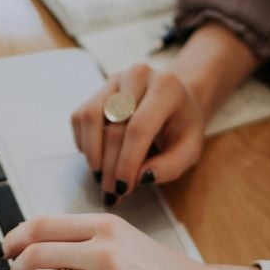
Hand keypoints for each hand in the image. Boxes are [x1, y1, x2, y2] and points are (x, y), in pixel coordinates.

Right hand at [71, 63, 204, 204]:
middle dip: (110, 166)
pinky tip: (98, 157)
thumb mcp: (189, 150)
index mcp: (166, 88)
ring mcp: (114, 80)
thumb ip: (170, 166)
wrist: (176, 99)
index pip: (139, 128)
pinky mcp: (98, 89)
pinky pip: (80, 117)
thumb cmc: (182, 127)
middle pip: (114, 127)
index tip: (123, 188)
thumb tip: (140, 177)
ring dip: (92, 154)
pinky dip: (84, 143)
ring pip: (90, 118)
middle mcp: (138, 76)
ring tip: (101, 177)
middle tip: (111, 192)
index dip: (127, 161)